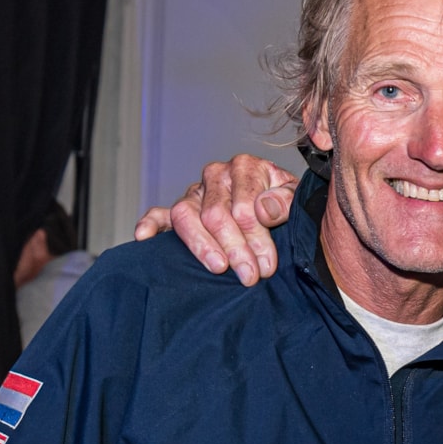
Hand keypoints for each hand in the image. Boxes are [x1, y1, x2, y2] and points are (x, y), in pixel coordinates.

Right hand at [133, 156, 296, 284]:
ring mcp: (195, 193)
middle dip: (235, 248)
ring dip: (202, 245)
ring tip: (218, 267)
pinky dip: (150, 224)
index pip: (244, 206)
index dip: (256, 237)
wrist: (278, 207)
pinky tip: (145, 238)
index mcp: (245, 167)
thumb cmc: (285, 204)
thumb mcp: (296, 199)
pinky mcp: (179, 210)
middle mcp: (216, 176)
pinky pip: (159, 214)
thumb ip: (286, 201)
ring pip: (186, 215)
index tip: (267, 264)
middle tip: (249, 275)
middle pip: (216, 214)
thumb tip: (264, 210)